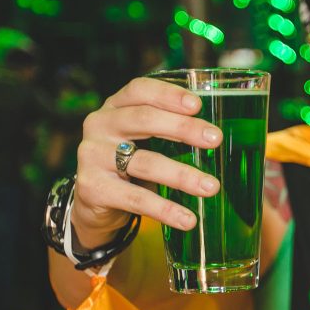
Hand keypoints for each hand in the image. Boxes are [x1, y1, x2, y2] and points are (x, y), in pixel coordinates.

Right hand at [71, 77, 222, 245]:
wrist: (94, 200)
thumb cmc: (129, 161)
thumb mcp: (142, 138)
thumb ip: (168, 129)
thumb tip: (216, 135)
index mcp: (115, 107)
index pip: (139, 90)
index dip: (168, 94)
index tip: (198, 105)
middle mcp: (100, 125)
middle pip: (144, 120)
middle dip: (183, 129)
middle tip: (215, 140)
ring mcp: (93, 156)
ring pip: (145, 162)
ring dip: (182, 175)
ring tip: (211, 187)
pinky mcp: (93, 188)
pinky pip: (136, 199)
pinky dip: (166, 210)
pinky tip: (188, 219)